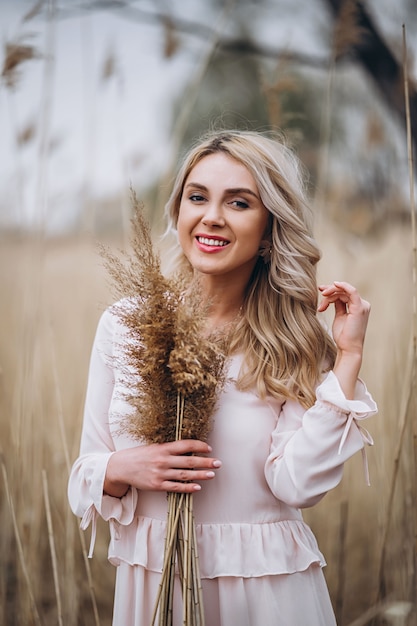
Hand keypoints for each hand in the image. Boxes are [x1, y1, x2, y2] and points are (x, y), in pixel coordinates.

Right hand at [104, 439, 221, 497]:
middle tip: (218, 462)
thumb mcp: (154, 447)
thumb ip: (170, 449)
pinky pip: (175, 487)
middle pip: (189, 461)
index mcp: (163, 448)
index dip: (199, 446)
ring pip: (185, 475)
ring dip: (200, 475)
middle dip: (205, 462)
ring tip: (212, 474)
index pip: (186, 445)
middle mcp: (163, 460)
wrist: (121, 467)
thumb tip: (189, 449)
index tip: (209, 448)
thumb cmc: (140, 455)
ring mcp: (160, 474)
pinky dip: (188, 487)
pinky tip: (198, 487)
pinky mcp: (157, 485)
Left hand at [318, 281, 369, 356]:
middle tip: (319, 292)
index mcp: (358, 307)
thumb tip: (332, 296)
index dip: (332, 290)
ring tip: (321, 306)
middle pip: (343, 291)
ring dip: (330, 294)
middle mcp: (362, 305)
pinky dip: (343, 286)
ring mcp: (362, 306)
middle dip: (329, 291)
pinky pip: (352, 291)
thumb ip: (338, 305)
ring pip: (344, 291)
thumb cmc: (344, 336)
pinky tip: (334, 284)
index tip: (320, 291)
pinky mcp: (359, 308)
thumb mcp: (340, 317)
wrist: (348, 349)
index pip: (344, 293)